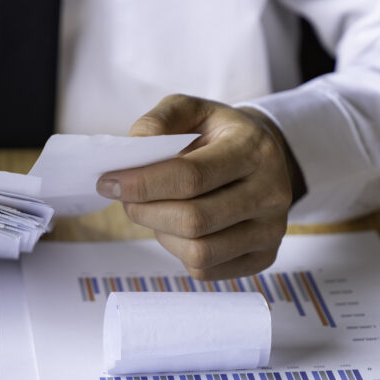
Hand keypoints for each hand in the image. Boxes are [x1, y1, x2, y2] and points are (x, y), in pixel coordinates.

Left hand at [96, 95, 304, 279]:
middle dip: (146, 212)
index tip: (109, 182)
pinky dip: (179, 252)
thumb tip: (134, 148)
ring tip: (155, 211)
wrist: (263, 158)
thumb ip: (159, 120)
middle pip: (194, 220)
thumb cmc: (219, 135)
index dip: (142, 183)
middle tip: (126, 200)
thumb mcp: (192, 110)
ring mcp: (270, 230)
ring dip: (161, 234)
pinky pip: (206, 269)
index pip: (191, 177)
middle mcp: (271, 193)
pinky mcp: (263, 257)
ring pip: (199, 252)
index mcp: (254, 149)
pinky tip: (178, 229)